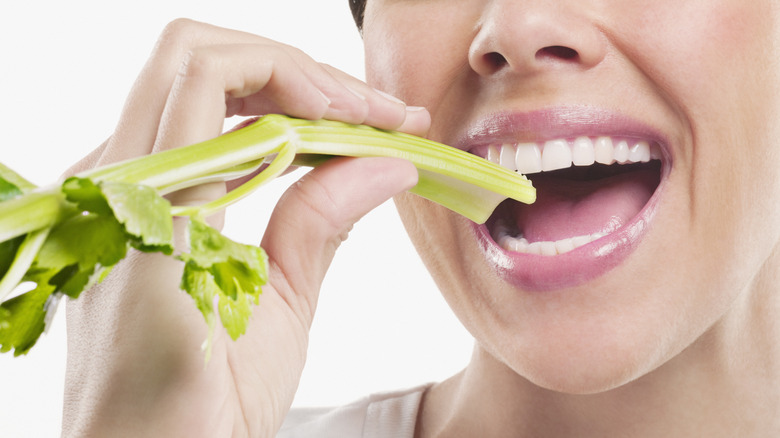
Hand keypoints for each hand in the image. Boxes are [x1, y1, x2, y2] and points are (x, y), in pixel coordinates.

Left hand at [62, 19, 428, 436]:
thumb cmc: (195, 421)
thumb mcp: (275, 325)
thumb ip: (321, 225)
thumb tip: (386, 163)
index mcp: (145, 218)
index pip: (208, 77)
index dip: (302, 77)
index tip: (369, 115)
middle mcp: (110, 192)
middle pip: (197, 62)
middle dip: (295, 74)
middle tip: (369, 115)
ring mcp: (110, 195)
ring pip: (191, 91)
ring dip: (276, 96)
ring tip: (354, 129)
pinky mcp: (126, 207)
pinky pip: (185, 135)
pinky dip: (249, 128)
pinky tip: (303, 152)